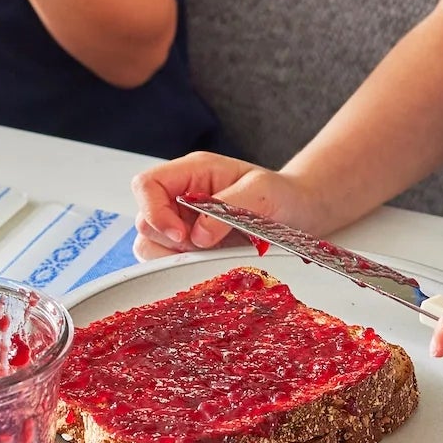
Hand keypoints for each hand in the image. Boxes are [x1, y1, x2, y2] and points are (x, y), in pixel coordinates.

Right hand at [131, 153, 324, 261]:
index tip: (181, 234)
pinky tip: (211, 263)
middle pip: (145, 221)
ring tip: (212, 255)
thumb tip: (197, 235)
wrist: (298, 213)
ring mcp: (182, 223)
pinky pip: (169, 262)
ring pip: (151, 246)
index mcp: (192, 172)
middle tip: (205, 248)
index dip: (154, 211)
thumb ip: (227, 209)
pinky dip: (184, 269)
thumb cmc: (281, 194)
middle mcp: (180, 196)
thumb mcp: (262, 192)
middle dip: (171, 242)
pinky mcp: (190, 247)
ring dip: (177, 257)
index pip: (146, 185)